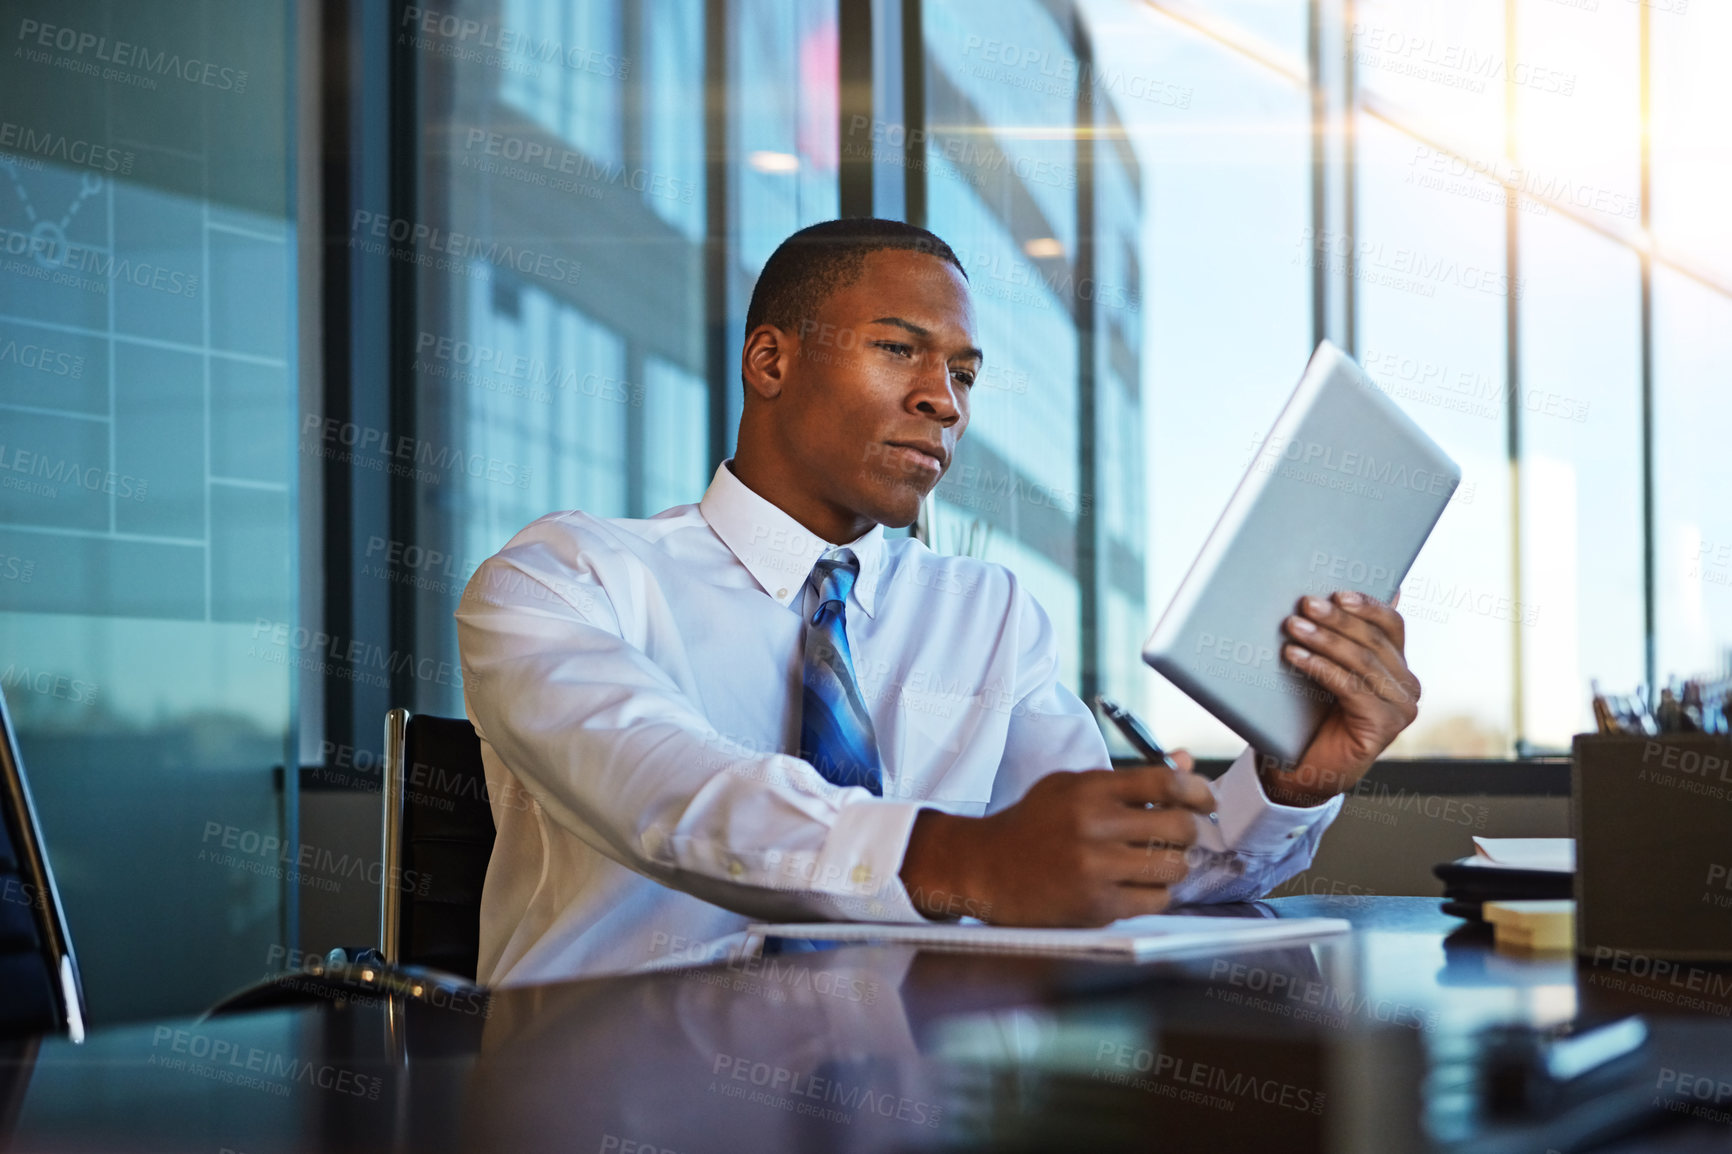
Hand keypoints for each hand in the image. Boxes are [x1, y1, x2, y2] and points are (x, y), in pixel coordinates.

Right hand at [897, 758, 1214, 925]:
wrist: (985, 868)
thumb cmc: (1032, 825)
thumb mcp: (1072, 787)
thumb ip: (1129, 778)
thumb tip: (1186, 763)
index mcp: (1088, 790)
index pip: (1164, 781)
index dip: (1197, 790)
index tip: (1205, 801)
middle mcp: (1093, 827)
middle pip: (1179, 826)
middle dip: (1189, 831)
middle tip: (1179, 835)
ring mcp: (1095, 869)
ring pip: (1174, 867)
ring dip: (1173, 864)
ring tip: (1155, 861)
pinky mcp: (1096, 907)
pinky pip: (1156, 900)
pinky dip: (1155, 893)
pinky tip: (1136, 885)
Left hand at [1260, 590, 1420, 805]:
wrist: (1303, 768)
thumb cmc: (1312, 715)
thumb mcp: (1329, 669)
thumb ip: (1343, 638)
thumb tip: (1344, 594)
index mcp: (1400, 668)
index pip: (1391, 626)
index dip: (1367, 606)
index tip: (1336, 592)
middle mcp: (1408, 688)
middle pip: (1374, 641)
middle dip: (1337, 620)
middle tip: (1304, 604)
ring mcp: (1401, 709)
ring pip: (1362, 661)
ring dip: (1324, 640)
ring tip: (1292, 627)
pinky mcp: (1384, 726)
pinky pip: (1350, 686)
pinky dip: (1321, 667)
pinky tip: (1295, 656)